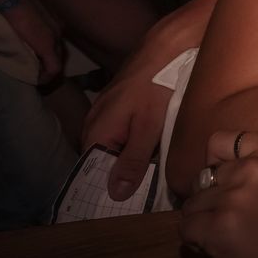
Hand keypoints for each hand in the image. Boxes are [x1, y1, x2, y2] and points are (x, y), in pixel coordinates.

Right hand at [4, 0, 64, 86]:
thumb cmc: (10, 2)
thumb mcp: (20, 15)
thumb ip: (23, 25)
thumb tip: (15, 33)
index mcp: (53, 21)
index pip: (55, 41)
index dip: (46, 53)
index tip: (34, 61)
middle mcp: (58, 30)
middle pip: (59, 52)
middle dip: (48, 64)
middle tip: (36, 73)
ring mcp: (54, 38)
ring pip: (57, 61)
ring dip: (46, 71)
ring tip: (35, 78)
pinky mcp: (48, 46)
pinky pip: (53, 68)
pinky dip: (45, 77)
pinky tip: (36, 81)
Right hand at [82, 62, 173, 201]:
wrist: (166, 48)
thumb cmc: (157, 85)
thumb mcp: (149, 127)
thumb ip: (133, 160)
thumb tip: (114, 194)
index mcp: (96, 133)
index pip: (91, 174)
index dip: (106, 192)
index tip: (122, 210)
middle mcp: (95, 124)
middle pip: (104, 162)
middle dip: (122, 178)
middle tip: (144, 200)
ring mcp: (107, 114)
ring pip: (116, 147)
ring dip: (132, 161)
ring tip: (152, 182)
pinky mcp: (121, 107)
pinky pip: (124, 134)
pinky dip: (137, 144)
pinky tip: (154, 152)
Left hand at [179, 131, 257, 257]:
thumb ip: (253, 168)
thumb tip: (207, 171)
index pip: (220, 140)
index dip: (218, 163)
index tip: (232, 185)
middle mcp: (255, 168)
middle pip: (204, 177)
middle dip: (212, 199)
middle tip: (237, 222)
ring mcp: (236, 197)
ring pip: (191, 205)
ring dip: (203, 223)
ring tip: (231, 238)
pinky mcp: (218, 226)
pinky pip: (185, 228)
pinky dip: (196, 243)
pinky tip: (221, 250)